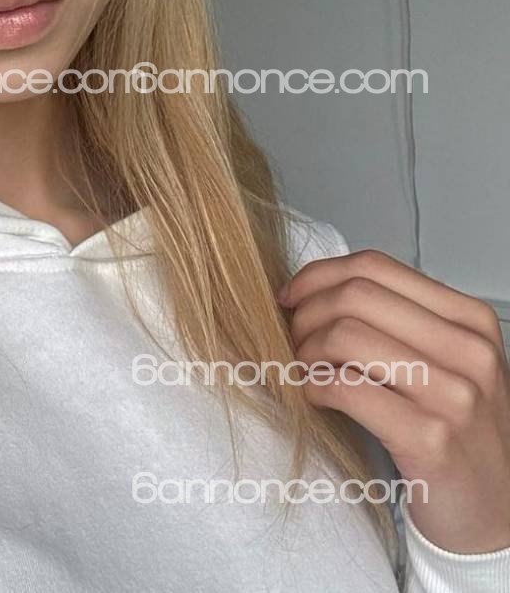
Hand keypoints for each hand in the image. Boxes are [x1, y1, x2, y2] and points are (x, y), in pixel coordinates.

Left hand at [278, 248, 509, 552]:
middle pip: (355, 295)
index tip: (291, 296)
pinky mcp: (431, 439)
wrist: (494, 513)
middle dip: (307, 313)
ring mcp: (455, 395)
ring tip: (304, 369)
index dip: (318, 276)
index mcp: (469, 320)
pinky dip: (313, 386)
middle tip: (293, 339)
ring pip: (345, 335)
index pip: (375, 266)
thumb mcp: (443, 361)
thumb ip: (394, 320)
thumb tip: (315, 288)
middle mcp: (470, 351)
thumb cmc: (456, 432)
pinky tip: (313, 396)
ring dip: (306, 350)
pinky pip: (344, 388)